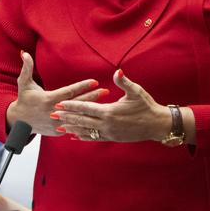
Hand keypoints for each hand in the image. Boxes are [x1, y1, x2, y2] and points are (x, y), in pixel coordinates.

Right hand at [6, 51, 107, 135]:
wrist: (18, 122)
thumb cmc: (24, 99)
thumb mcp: (24, 83)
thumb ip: (26, 67)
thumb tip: (24, 52)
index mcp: (48, 99)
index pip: (69, 92)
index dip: (82, 86)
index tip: (94, 81)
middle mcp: (53, 112)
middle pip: (76, 103)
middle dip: (92, 97)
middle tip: (105, 91)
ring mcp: (56, 123)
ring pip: (77, 116)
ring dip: (91, 109)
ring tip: (105, 102)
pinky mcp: (58, 132)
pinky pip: (73, 126)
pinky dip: (84, 122)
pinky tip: (96, 117)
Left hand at [51, 69, 171, 142]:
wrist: (157, 125)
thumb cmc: (147, 106)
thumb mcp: (136, 92)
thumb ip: (124, 82)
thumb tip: (117, 72)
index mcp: (110, 112)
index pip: (86, 108)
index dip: (72, 106)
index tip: (60, 105)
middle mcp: (107, 124)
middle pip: (82, 121)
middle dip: (66, 118)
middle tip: (52, 116)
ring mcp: (109, 133)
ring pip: (86, 131)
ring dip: (72, 129)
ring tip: (59, 128)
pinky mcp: (113, 138)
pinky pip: (94, 138)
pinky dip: (83, 137)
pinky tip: (75, 137)